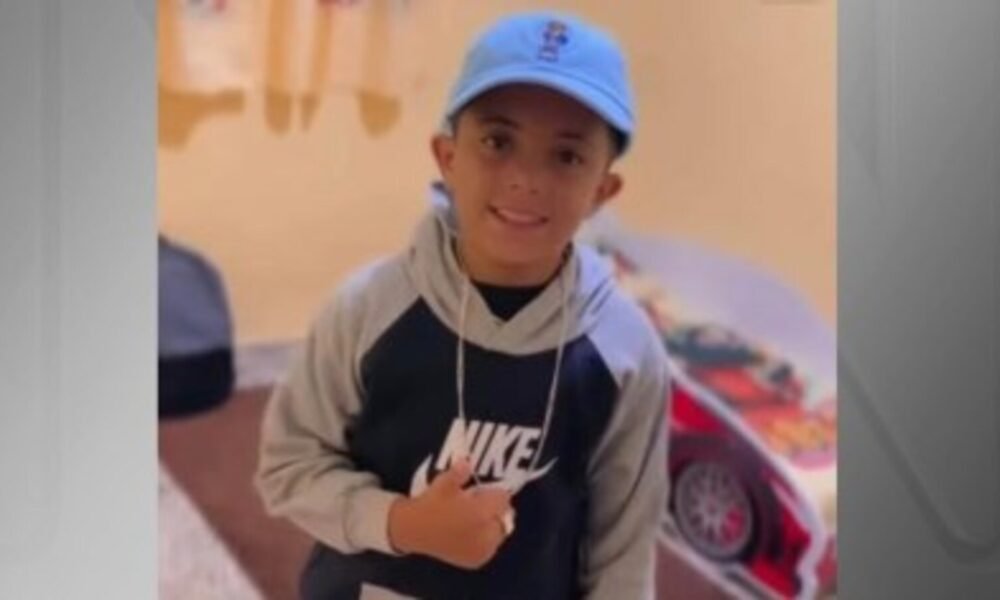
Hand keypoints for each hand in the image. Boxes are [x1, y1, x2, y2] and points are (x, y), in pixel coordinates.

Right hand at [388, 458, 512, 568]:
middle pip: (505, 517)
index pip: (503, 499)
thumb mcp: (444, 483)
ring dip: (492, 524)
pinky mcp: (475, 561)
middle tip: (480, 503)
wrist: (413, 530)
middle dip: (496, 509)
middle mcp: (486, 534)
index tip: (483, 490)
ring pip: (499, 533)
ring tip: (475, 518)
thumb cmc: (430, 504)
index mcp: (481, 513)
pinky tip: (472, 532)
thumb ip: (460, 472)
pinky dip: (485, 540)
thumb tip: (468, 461)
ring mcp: (482, 550)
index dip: (495, 492)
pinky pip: (490, 548)